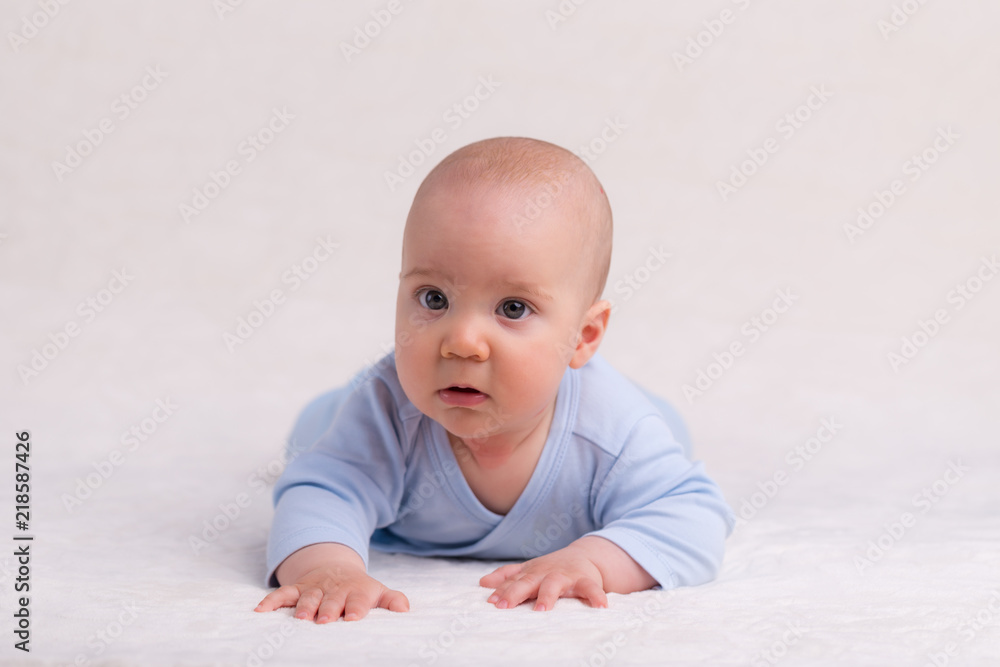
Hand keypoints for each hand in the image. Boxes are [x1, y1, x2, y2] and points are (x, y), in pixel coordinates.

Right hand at [255, 543, 408, 622]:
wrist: (336, 569)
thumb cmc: (359, 589)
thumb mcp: (378, 592)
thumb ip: (392, 600)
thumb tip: (405, 609)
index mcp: (356, 591)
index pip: (358, 600)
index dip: (356, 608)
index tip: (353, 618)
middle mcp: (335, 590)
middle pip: (331, 600)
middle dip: (328, 609)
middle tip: (325, 620)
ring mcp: (315, 588)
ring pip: (307, 597)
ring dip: (303, 606)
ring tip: (299, 618)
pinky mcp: (297, 589)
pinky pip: (282, 594)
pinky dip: (271, 601)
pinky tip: (260, 611)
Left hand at [479, 543, 607, 611]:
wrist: (586, 555)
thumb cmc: (552, 568)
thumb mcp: (529, 570)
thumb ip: (507, 576)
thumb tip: (482, 583)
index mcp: (531, 573)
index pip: (513, 582)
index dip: (502, 591)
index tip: (491, 602)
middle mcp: (546, 573)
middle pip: (528, 582)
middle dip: (516, 593)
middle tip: (504, 606)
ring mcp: (565, 576)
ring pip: (554, 584)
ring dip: (548, 596)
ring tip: (541, 610)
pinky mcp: (585, 580)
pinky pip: (591, 588)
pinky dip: (596, 596)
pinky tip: (600, 607)